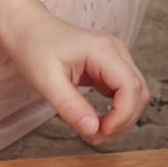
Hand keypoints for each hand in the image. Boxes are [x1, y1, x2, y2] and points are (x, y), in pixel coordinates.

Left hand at [7, 7, 149, 144]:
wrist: (29, 29)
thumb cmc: (35, 49)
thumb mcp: (46, 82)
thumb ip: (70, 107)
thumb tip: (93, 130)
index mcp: (104, 51)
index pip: (130, 87)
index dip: (122, 116)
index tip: (99, 132)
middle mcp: (117, 51)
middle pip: (139, 92)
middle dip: (123, 121)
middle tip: (96, 137)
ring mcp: (117, 58)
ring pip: (136, 94)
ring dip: (122, 117)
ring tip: (96, 131)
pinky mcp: (111, 67)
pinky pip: (124, 93)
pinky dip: (116, 111)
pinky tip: (97, 120)